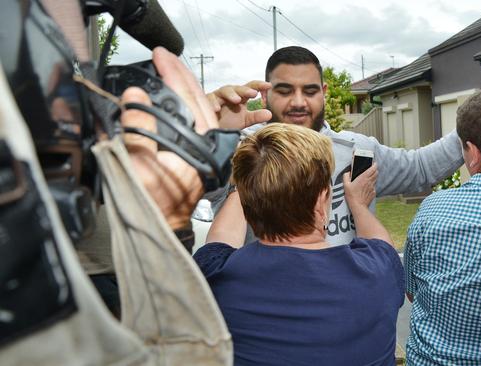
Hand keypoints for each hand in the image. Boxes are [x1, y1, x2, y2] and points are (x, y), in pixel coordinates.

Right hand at [122, 46, 221, 228]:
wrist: (161, 229)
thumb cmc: (152, 203)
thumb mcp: (138, 163)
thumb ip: (138, 127)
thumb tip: (135, 96)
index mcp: (200, 145)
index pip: (189, 99)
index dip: (174, 74)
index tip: (162, 55)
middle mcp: (208, 147)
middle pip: (199, 102)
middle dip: (181, 77)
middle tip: (165, 55)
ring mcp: (205, 152)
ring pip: (199, 112)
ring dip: (183, 91)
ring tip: (170, 70)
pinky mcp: (198, 158)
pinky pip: (194, 126)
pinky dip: (184, 109)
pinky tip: (174, 100)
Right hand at [207, 80, 271, 128]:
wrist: (213, 130)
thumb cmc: (228, 122)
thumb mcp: (244, 120)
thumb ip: (256, 117)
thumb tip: (269, 114)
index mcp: (240, 96)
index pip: (250, 87)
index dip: (259, 85)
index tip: (269, 85)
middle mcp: (229, 94)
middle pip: (237, 88)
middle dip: (245, 90)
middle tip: (253, 93)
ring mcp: (217, 97)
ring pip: (224, 91)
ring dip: (230, 94)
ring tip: (237, 100)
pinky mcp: (206, 102)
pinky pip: (209, 100)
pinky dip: (213, 104)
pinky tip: (217, 109)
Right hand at [343, 164, 377, 208]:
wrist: (358, 206)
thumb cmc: (352, 195)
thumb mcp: (345, 185)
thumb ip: (346, 176)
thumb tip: (347, 172)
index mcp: (363, 177)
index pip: (373, 168)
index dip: (374, 164)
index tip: (373, 163)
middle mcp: (369, 181)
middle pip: (376, 172)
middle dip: (374, 169)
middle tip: (370, 169)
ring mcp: (372, 187)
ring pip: (375, 179)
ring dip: (373, 176)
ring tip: (368, 177)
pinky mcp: (373, 192)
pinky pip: (374, 186)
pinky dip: (371, 185)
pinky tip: (366, 187)